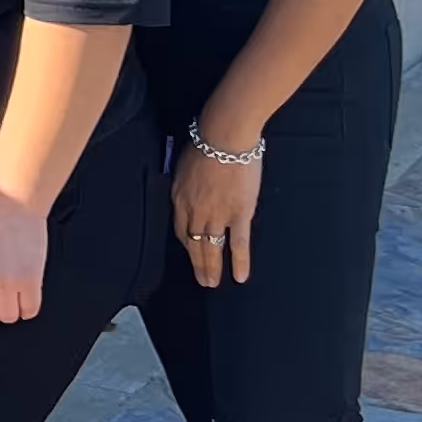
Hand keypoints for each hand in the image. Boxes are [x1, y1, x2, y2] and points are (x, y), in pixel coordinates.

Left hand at [172, 117, 261, 289]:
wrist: (225, 138)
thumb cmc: (205, 142)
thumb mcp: (185, 164)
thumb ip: (188, 182)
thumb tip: (192, 188)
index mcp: (180, 198)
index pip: (180, 229)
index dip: (187, 244)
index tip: (190, 254)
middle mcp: (195, 212)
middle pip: (194, 244)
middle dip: (198, 264)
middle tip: (202, 280)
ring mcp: (217, 215)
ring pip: (212, 249)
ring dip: (212, 268)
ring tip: (212, 283)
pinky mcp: (239, 214)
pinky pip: (239, 244)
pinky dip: (240, 262)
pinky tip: (240, 277)